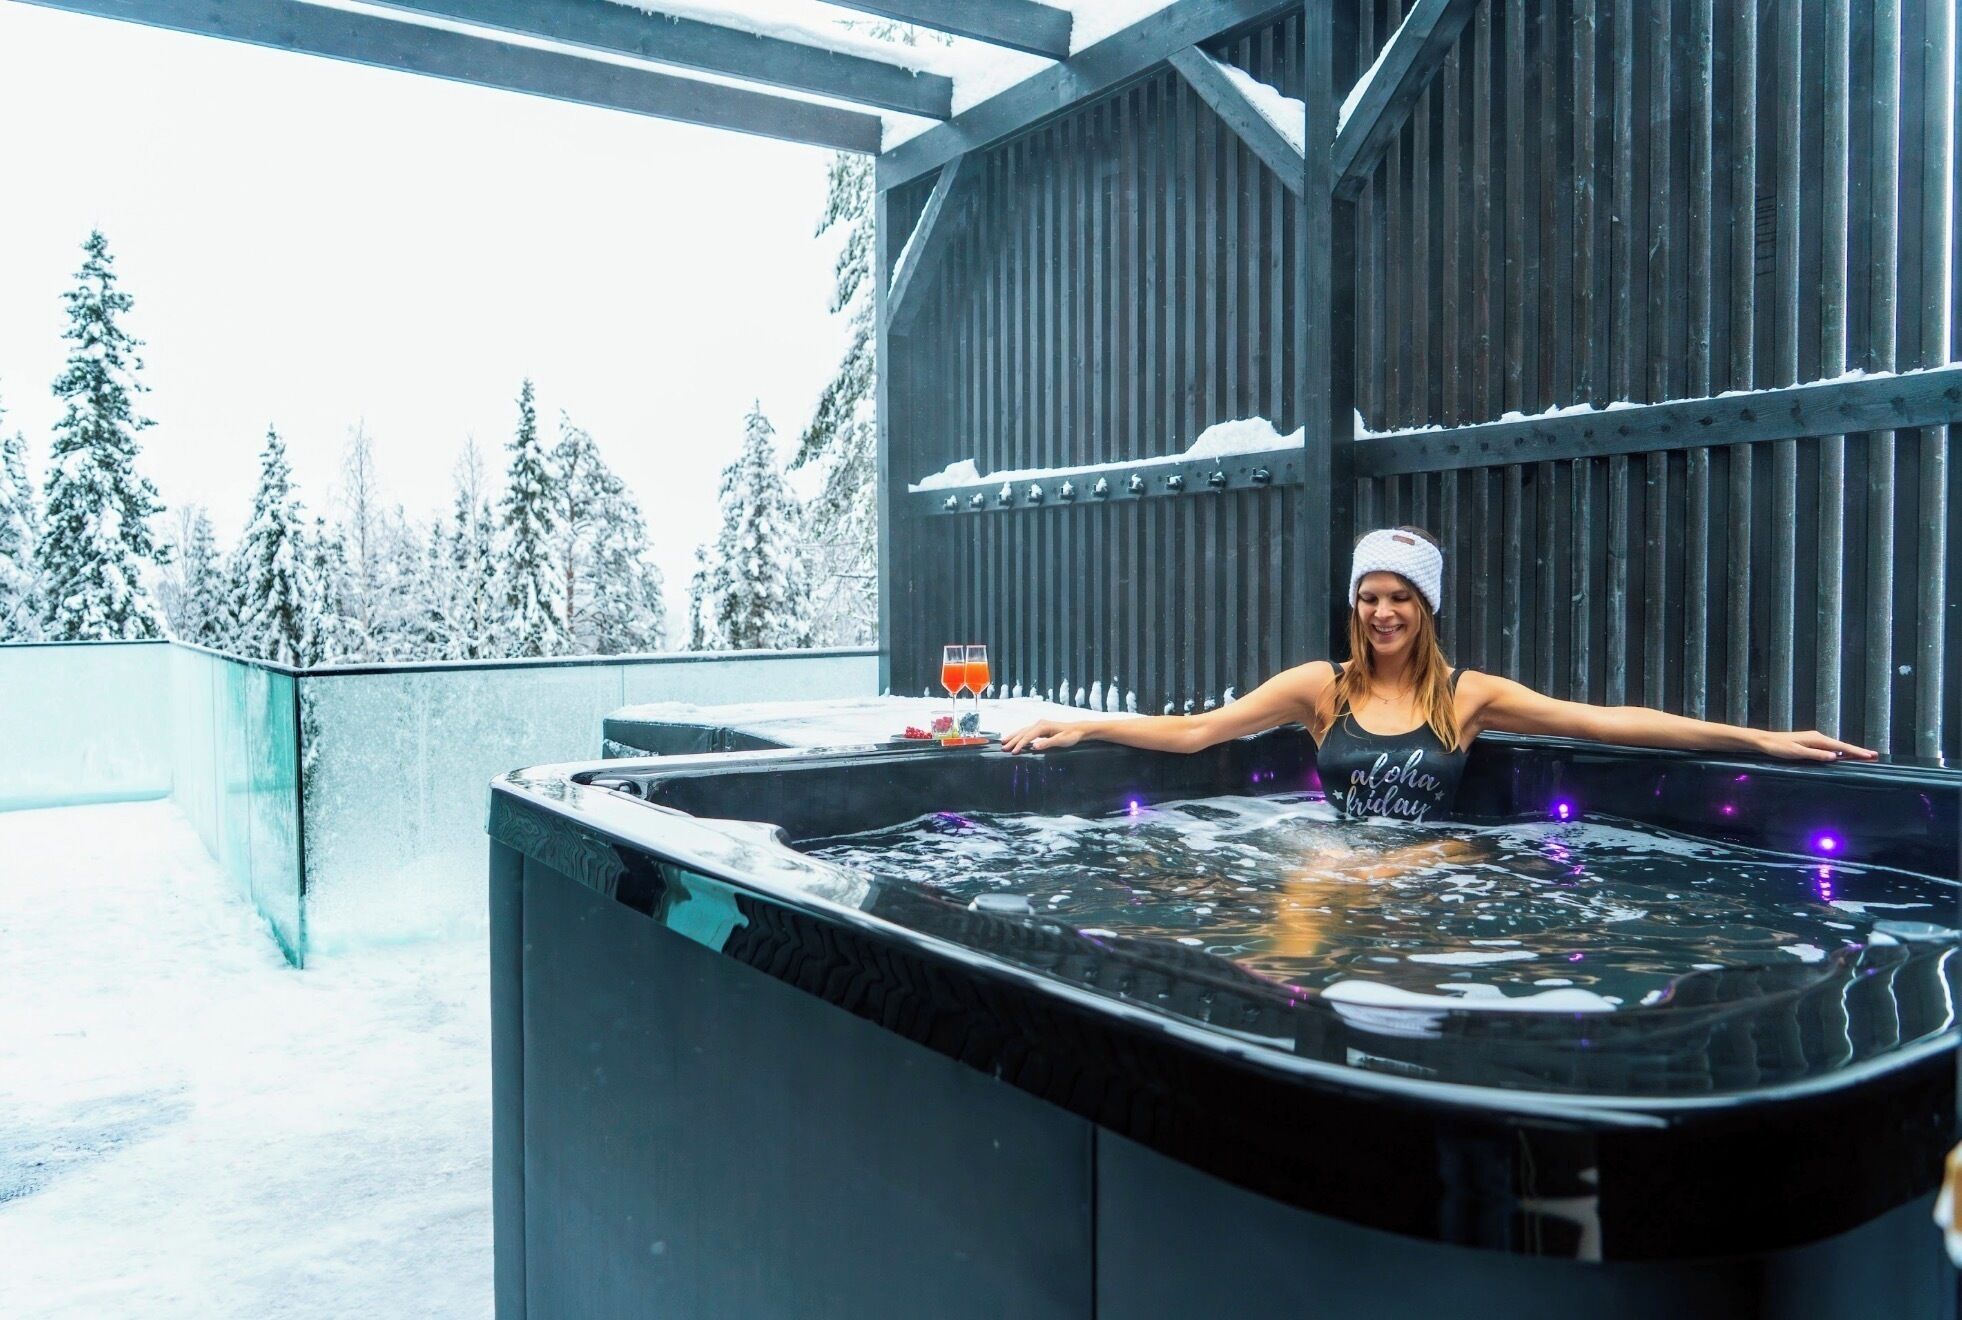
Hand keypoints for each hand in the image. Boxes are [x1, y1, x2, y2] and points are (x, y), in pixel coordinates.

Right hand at [1001, 719, 1085, 754]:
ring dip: (1013, 737)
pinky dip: (1019, 735)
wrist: (1077, 730)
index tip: (1013, 752)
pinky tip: (1015, 739)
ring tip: (1004, 742)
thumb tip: (1034, 747)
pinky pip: (1026, 732)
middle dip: (1012, 740)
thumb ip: (1047, 744)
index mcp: (1043, 726)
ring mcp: (1039, 725)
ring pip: (1023, 731)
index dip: (1019, 744)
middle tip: (1003, 748)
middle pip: (1022, 732)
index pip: (1028, 736)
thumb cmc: (1071, 736)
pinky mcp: (1040, 728)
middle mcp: (1039, 723)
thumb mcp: (1061, 741)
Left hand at [1754, 729, 1877, 761]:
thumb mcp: (1798, 753)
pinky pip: (1829, 747)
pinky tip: (1843, 755)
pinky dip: (1840, 751)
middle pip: (1842, 745)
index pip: (1841, 746)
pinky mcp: (1810, 742)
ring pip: (1837, 746)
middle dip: (1858, 751)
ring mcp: (1814, 739)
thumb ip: (1816, 755)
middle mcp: (1818, 737)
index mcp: (1817, 739)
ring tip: (1864, 756)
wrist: (1765, 741)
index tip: (1870, 755)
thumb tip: (1835, 756)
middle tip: (1874, 756)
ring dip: (1850, 751)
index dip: (1856, 752)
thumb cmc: (1779, 747)